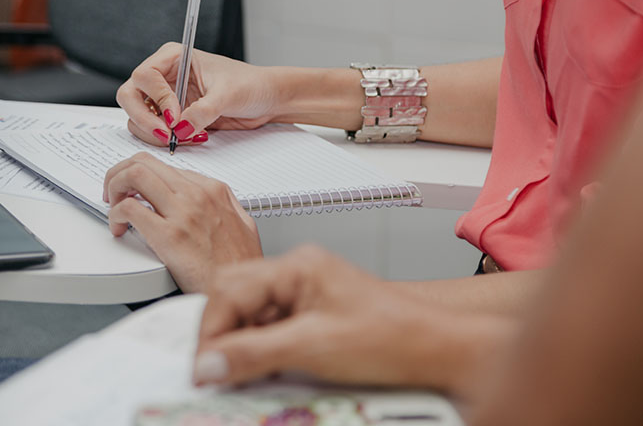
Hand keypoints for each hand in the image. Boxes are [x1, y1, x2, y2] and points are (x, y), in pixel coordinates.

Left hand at [103, 152, 262, 292]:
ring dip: (114, 187)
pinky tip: (120, 229)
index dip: (140, 174)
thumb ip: (224, 205)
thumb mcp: (243, 223)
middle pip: (144, 162)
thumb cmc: (239, 265)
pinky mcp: (169, 236)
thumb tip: (207, 198)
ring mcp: (184, 212)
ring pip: (134, 174)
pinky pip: (130, 209)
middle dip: (119, 173)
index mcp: (213, 189)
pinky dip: (115, 215)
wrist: (240, 292)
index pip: (163, 164)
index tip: (132, 188)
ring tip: (113, 207)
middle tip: (113, 193)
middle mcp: (197, 194)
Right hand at [116, 43, 279, 146]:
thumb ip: (203, 111)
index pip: (144, 76)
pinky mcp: (172, 118)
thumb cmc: (250, 84)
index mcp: (173, 58)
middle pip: (130, 96)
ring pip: (137, 117)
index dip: (157, 98)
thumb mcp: (228, 95)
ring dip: (154, 133)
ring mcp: (165, 99)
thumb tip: (180, 128)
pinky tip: (190, 138)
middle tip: (167, 135)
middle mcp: (164, 76)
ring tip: (183, 138)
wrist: (265, 100)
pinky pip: (153, 131)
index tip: (175, 116)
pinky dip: (165, 140)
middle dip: (144, 119)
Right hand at [193, 245, 479, 391]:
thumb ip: (254, 354)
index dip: (210, 331)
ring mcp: (307, 293)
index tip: (202, 366)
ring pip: (252, 314)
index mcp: (298, 266)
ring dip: (241, 345)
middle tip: (213, 371)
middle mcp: (299, 272)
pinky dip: (261, 351)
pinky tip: (265, 372)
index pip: (230, 289)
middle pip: (236, 296)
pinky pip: (272, 329)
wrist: (440, 352)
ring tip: (240, 375)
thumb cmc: (394, 336)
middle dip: (220, 334)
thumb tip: (210, 362)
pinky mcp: (315, 316)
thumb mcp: (314, 348)